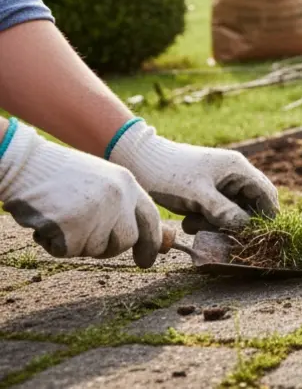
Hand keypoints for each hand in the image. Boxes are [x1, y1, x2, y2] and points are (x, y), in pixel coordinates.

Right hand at [0, 119, 161, 266]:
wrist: (25, 165)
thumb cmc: (59, 175)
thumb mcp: (100, 182)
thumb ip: (120, 205)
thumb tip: (139, 239)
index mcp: (126, 183)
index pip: (150, 219)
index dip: (151, 243)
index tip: (146, 261)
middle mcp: (117, 197)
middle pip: (125, 241)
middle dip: (107, 247)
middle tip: (83, 235)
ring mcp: (96, 212)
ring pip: (94, 249)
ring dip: (76, 242)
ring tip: (60, 216)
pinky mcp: (72, 227)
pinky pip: (68, 252)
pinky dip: (54, 244)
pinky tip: (46, 222)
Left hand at [109, 120, 279, 233]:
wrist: (140, 160)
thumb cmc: (169, 173)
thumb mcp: (196, 194)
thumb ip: (223, 211)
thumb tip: (247, 226)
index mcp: (238, 169)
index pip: (266, 195)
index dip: (266, 216)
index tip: (257, 237)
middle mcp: (234, 174)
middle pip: (251, 205)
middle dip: (237, 223)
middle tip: (219, 233)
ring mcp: (221, 182)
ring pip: (234, 210)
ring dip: (218, 223)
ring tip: (193, 224)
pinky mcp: (208, 190)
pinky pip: (218, 210)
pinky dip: (207, 220)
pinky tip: (189, 220)